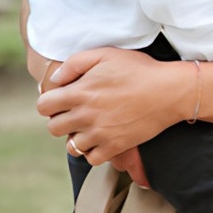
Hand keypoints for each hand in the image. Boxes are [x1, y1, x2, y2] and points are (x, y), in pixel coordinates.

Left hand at [37, 45, 189, 164]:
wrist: (168, 91)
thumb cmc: (138, 69)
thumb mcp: (105, 54)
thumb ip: (75, 63)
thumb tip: (57, 80)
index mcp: (80, 93)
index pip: (44, 106)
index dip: (50, 102)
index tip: (63, 100)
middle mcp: (86, 116)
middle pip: (53, 128)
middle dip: (60, 120)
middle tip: (76, 113)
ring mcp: (100, 134)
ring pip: (71, 147)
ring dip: (76, 137)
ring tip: (89, 127)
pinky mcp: (115, 147)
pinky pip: (92, 158)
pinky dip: (93, 151)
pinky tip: (101, 139)